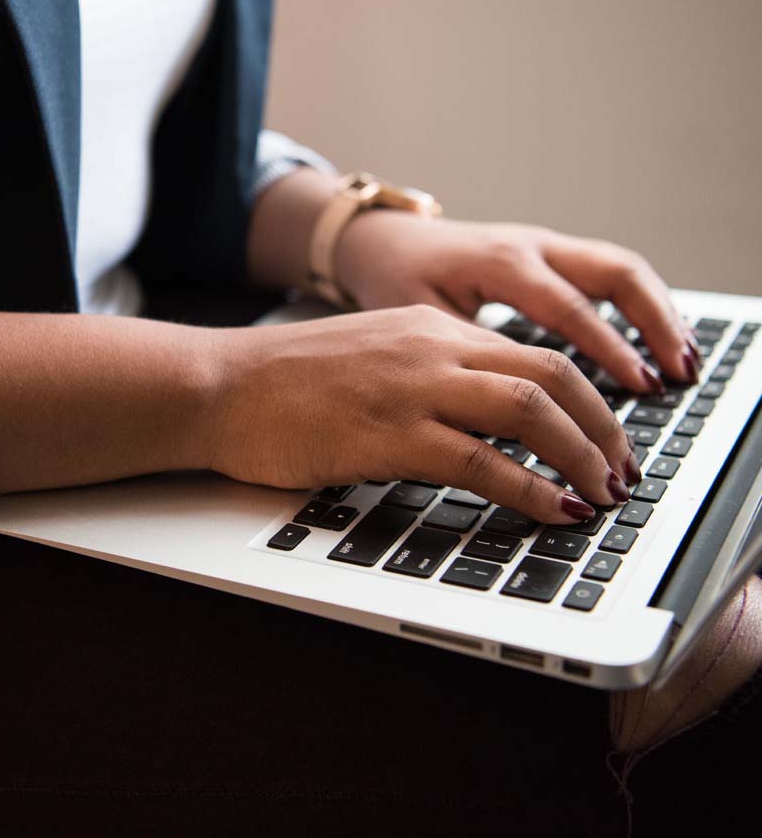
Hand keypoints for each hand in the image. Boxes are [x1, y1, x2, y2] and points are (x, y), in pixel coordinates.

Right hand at [208, 304, 637, 523]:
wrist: (218, 385)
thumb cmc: (281, 381)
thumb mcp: (370, 357)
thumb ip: (427, 375)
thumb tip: (481, 422)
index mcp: (428, 327)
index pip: (535, 354)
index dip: (586, 400)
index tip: (604, 438)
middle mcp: (430, 348)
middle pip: (552, 375)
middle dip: (603, 428)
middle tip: (620, 470)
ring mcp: (410, 389)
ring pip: (530, 411)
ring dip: (581, 456)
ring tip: (601, 493)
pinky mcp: (387, 435)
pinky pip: (481, 462)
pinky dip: (530, 489)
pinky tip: (552, 510)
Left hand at [334, 212, 697, 393]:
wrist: (382, 242)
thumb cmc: (395, 281)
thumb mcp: (420, 321)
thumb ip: (466, 360)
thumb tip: (507, 414)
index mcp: (499, 263)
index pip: (570, 307)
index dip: (608, 349)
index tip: (639, 386)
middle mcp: (530, 247)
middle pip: (615, 273)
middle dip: (654, 324)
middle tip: (678, 373)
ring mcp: (544, 245)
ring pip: (621, 268)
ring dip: (658, 312)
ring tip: (683, 362)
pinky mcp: (550, 254)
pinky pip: (608, 271)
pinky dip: (640, 304)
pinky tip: (657, 340)